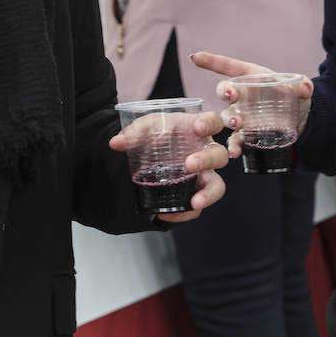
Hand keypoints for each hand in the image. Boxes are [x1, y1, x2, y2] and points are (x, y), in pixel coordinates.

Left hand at [109, 110, 228, 223]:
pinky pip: (196, 208)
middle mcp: (205, 152)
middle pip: (219, 155)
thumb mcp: (146, 128)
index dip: (210, 124)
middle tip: (189, 164)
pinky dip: (184, 214)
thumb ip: (134, 132)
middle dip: (207, 160)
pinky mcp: (194, 194)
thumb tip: (116, 142)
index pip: (213, 122)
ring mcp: (202, 175)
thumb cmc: (157, 134)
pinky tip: (167, 215)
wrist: (150, 152)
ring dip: (208, 194)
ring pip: (217, 186)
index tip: (198, 128)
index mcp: (196, 130)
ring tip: (195, 202)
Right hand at [190, 52, 313, 158]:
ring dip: (229, 118)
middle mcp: (242, 95)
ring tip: (237, 123)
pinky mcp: (245, 135)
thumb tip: (305, 88)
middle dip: (225, 91)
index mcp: (251, 77)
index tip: (195, 58)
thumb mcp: (301, 90)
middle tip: (229, 95)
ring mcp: (241, 116)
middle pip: (226, 91)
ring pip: (226, 116)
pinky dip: (234, 146)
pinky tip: (235, 152)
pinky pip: (235, 140)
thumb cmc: (294, 98)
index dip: (212, 61)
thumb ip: (303, 87)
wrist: (300, 122)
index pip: (229, 67)